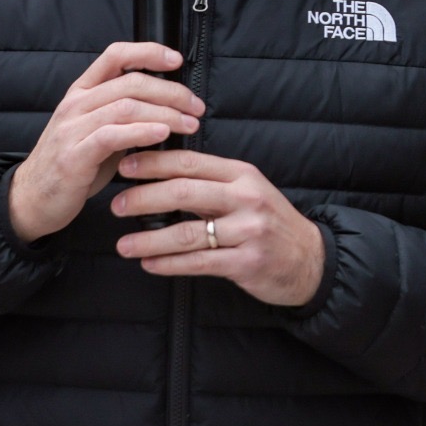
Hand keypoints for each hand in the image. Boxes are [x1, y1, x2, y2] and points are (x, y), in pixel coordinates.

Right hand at [8, 41, 204, 242]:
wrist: (33, 198)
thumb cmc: (72, 165)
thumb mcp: (98, 131)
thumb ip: (124, 115)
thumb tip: (167, 106)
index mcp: (82, 91)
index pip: (115, 55)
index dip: (148, 52)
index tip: (176, 60)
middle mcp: (76, 104)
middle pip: (130, 82)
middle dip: (171, 92)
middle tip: (195, 107)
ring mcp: (72, 128)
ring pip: (126, 107)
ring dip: (164, 114)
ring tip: (188, 124)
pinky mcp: (74, 155)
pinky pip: (112, 136)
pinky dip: (141, 132)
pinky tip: (162, 134)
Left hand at [110, 150, 326, 307]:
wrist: (310, 260)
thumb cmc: (267, 222)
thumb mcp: (246, 190)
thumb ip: (209, 181)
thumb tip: (157, 171)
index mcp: (241, 174)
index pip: (189, 162)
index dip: (153, 163)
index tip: (123, 166)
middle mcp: (245, 198)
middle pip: (184, 192)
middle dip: (143, 198)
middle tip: (116, 205)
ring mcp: (248, 231)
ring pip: (187, 232)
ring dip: (149, 238)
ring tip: (123, 243)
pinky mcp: (247, 262)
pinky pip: (199, 262)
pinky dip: (169, 263)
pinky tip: (149, 263)